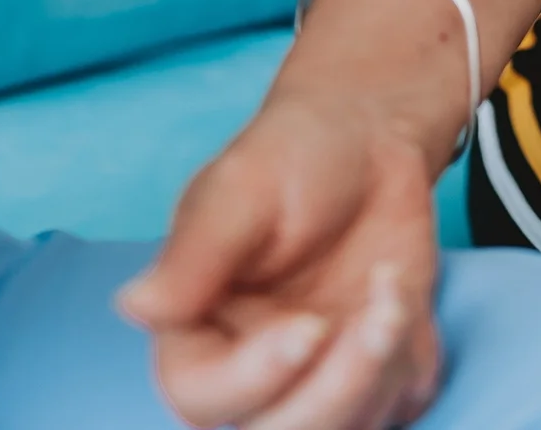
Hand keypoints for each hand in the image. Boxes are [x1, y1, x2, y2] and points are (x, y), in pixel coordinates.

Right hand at [118, 90, 443, 428]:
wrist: (369, 140)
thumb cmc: (293, 155)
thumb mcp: (240, 188)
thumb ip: (193, 255)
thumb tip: (134, 307)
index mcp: (196, 327)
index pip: (200, 396)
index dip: (254, 379)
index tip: (308, 328)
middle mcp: (252, 366)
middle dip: (335, 389)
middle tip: (376, 318)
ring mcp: (317, 375)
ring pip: (342, 428)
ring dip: (379, 371)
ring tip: (390, 292)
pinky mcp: (375, 372)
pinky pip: (396, 406)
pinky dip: (407, 362)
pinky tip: (398, 294)